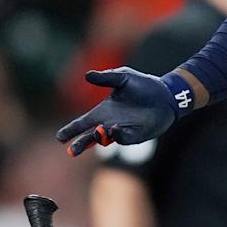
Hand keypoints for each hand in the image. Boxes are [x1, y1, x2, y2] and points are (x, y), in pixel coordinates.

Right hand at [56, 68, 177, 155]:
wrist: (166, 94)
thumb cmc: (143, 85)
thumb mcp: (123, 77)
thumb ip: (106, 78)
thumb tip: (86, 75)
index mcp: (103, 111)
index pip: (83, 122)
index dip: (71, 130)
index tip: (60, 137)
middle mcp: (110, 123)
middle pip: (90, 137)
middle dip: (81, 144)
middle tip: (71, 150)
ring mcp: (122, 131)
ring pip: (106, 140)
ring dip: (99, 138)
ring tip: (96, 132)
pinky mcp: (136, 136)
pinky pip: (123, 138)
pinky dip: (117, 134)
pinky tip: (114, 127)